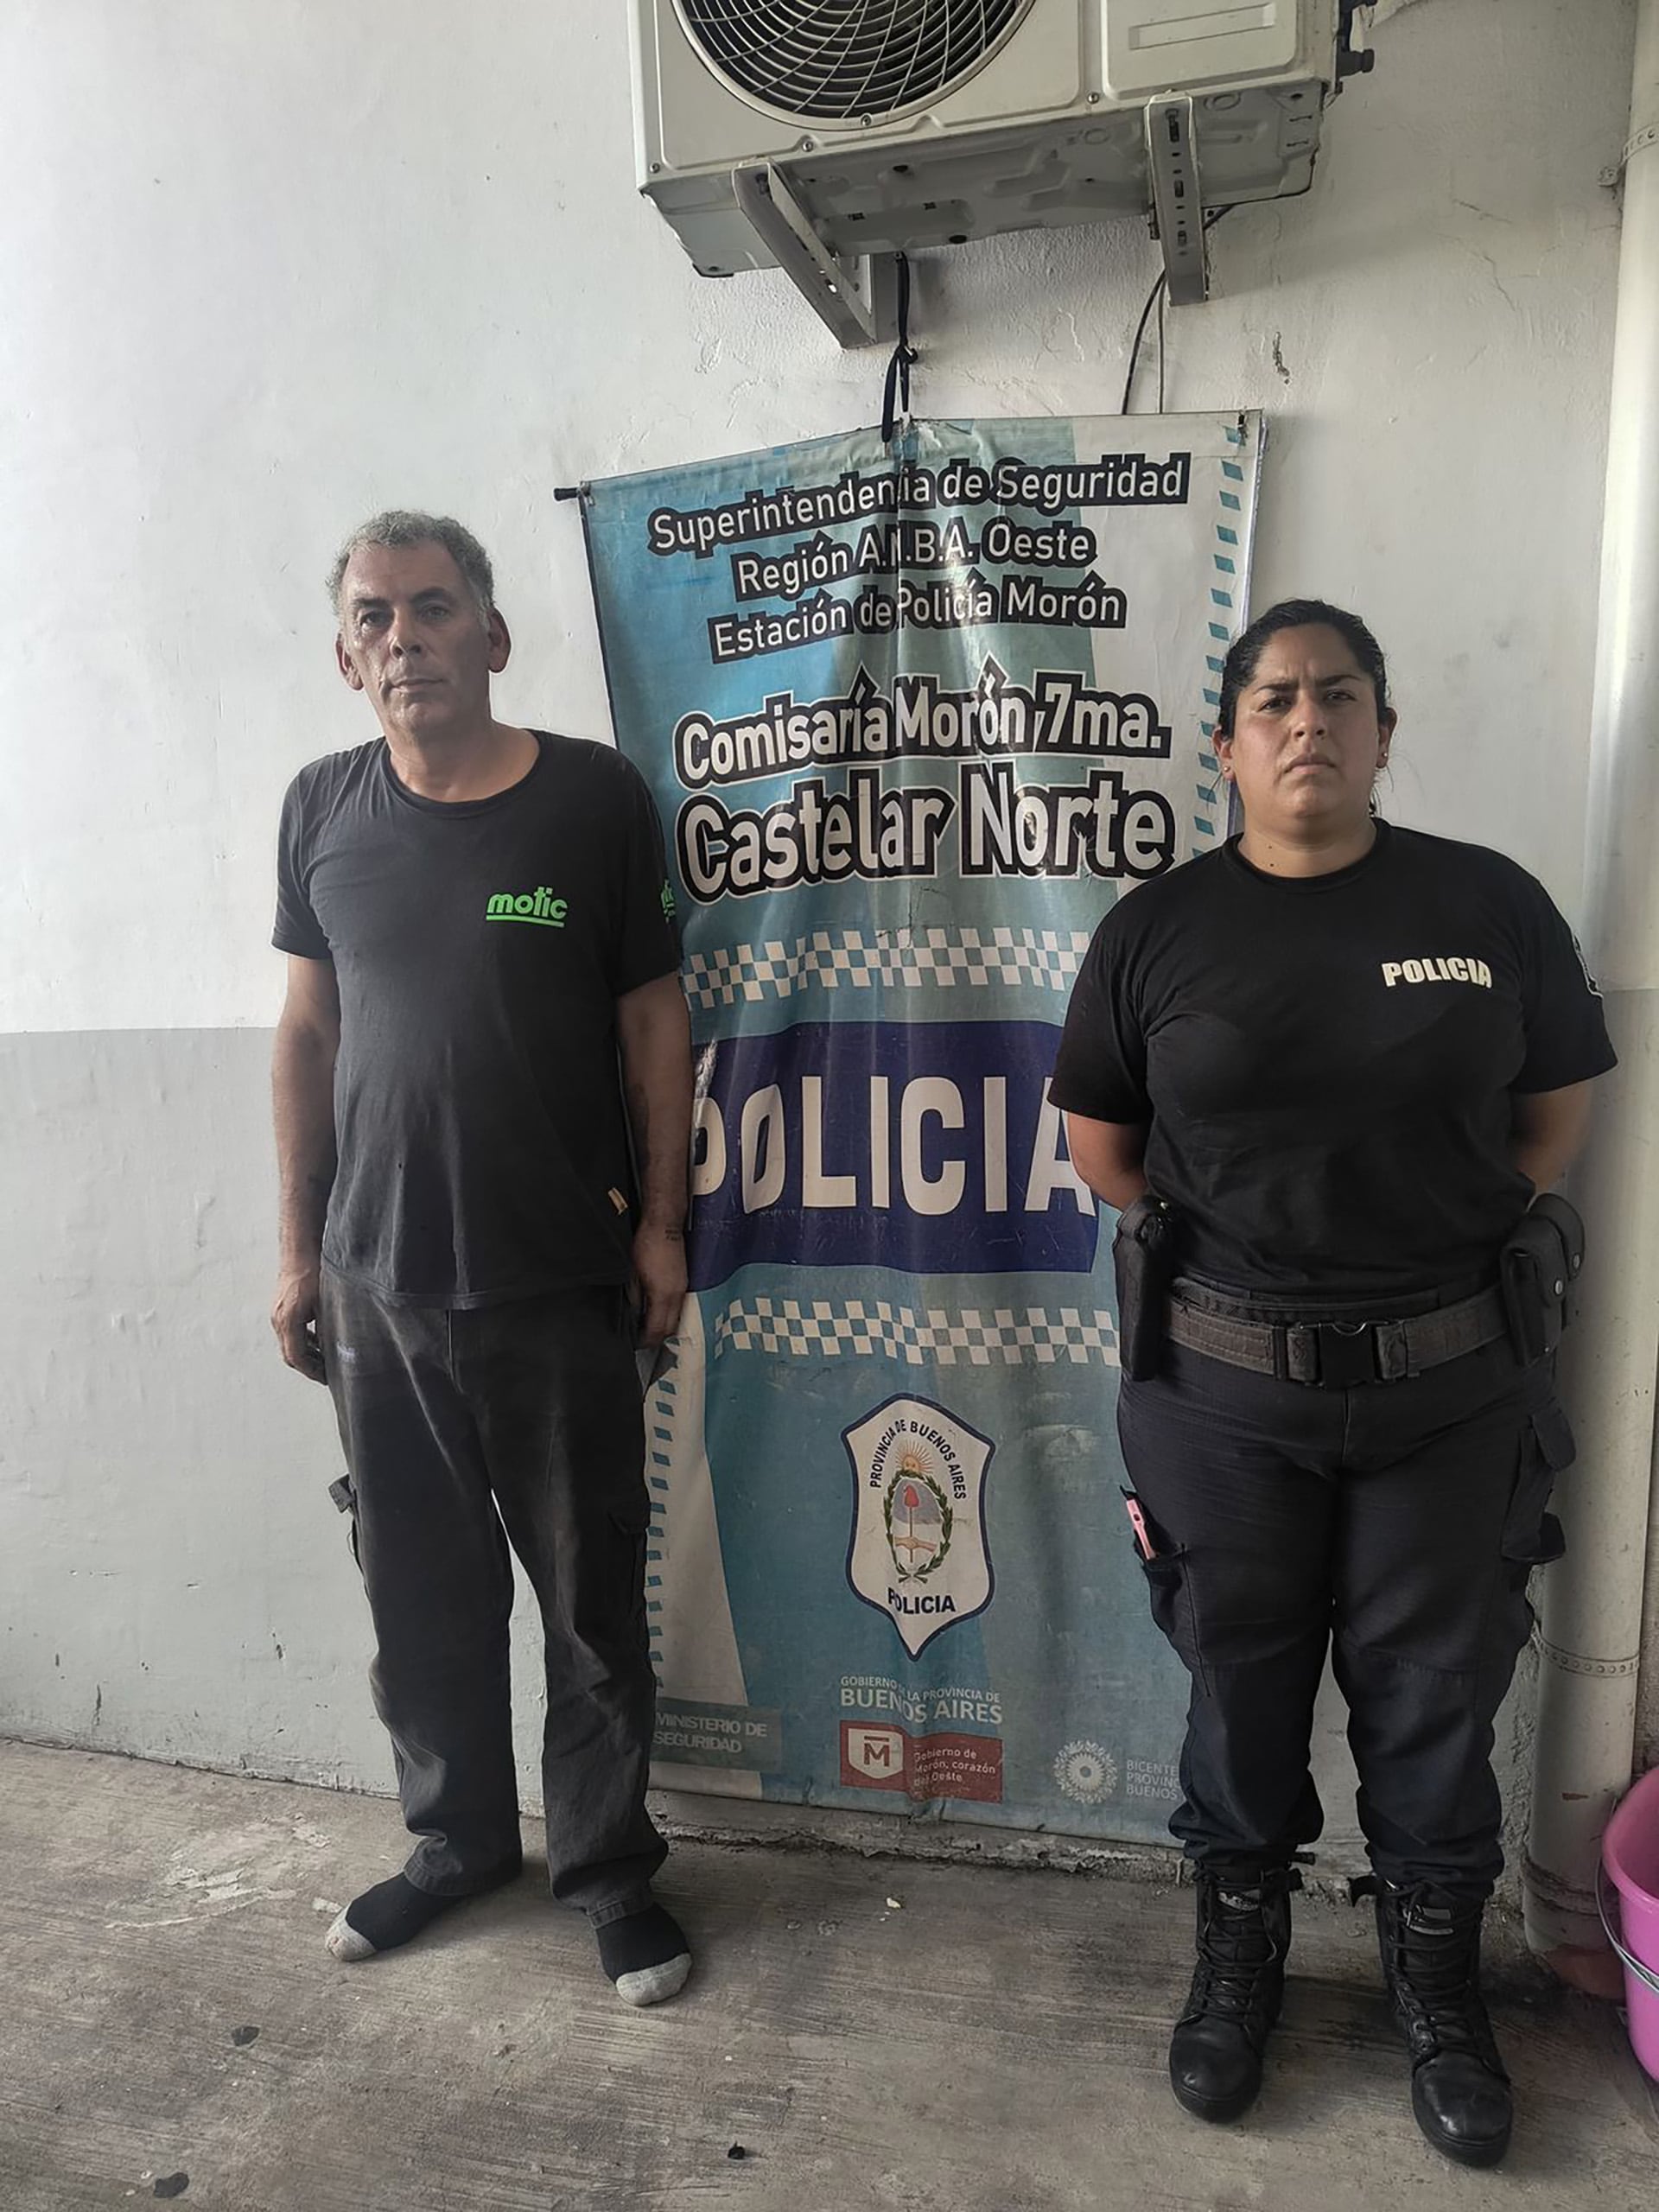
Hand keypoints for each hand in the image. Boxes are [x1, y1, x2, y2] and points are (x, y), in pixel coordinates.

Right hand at [271, 1264, 326, 1382]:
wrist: (299, 1250)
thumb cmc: (313, 1272)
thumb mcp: (326, 1303)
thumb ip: (328, 1327)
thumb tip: (337, 1349)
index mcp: (288, 1321)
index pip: (296, 1357)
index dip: (312, 1371)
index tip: (326, 1378)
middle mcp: (278, 1320)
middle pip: (290, 1354)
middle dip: (308, 1367)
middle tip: (327, 1374)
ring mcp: (277, 1315)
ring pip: (289, 1344)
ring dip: (306, 1355)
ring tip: (325, 1362)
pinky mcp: (281, 1309)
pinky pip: (289, 1333)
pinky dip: (303, 1341)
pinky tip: (319, 1342)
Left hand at [630, 1222, 686, 1346]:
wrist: (664, 1224)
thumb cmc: (647, 1244)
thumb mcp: (632, 1274)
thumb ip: (634, 1298)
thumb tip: (632, 1316)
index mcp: (663, 1295)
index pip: (657, 1330)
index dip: (646, 1340)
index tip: (636, 1343)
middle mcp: (677, 1295)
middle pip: (670, 1329)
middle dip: (657, 1338)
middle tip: (641, 1339)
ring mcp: (683, 1288)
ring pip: (677, 1318)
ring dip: (664, 1326)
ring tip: (648, 1326)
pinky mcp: (684, 1281)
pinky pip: (679, 1306)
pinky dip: (669, 1314)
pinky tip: (657, 1309)